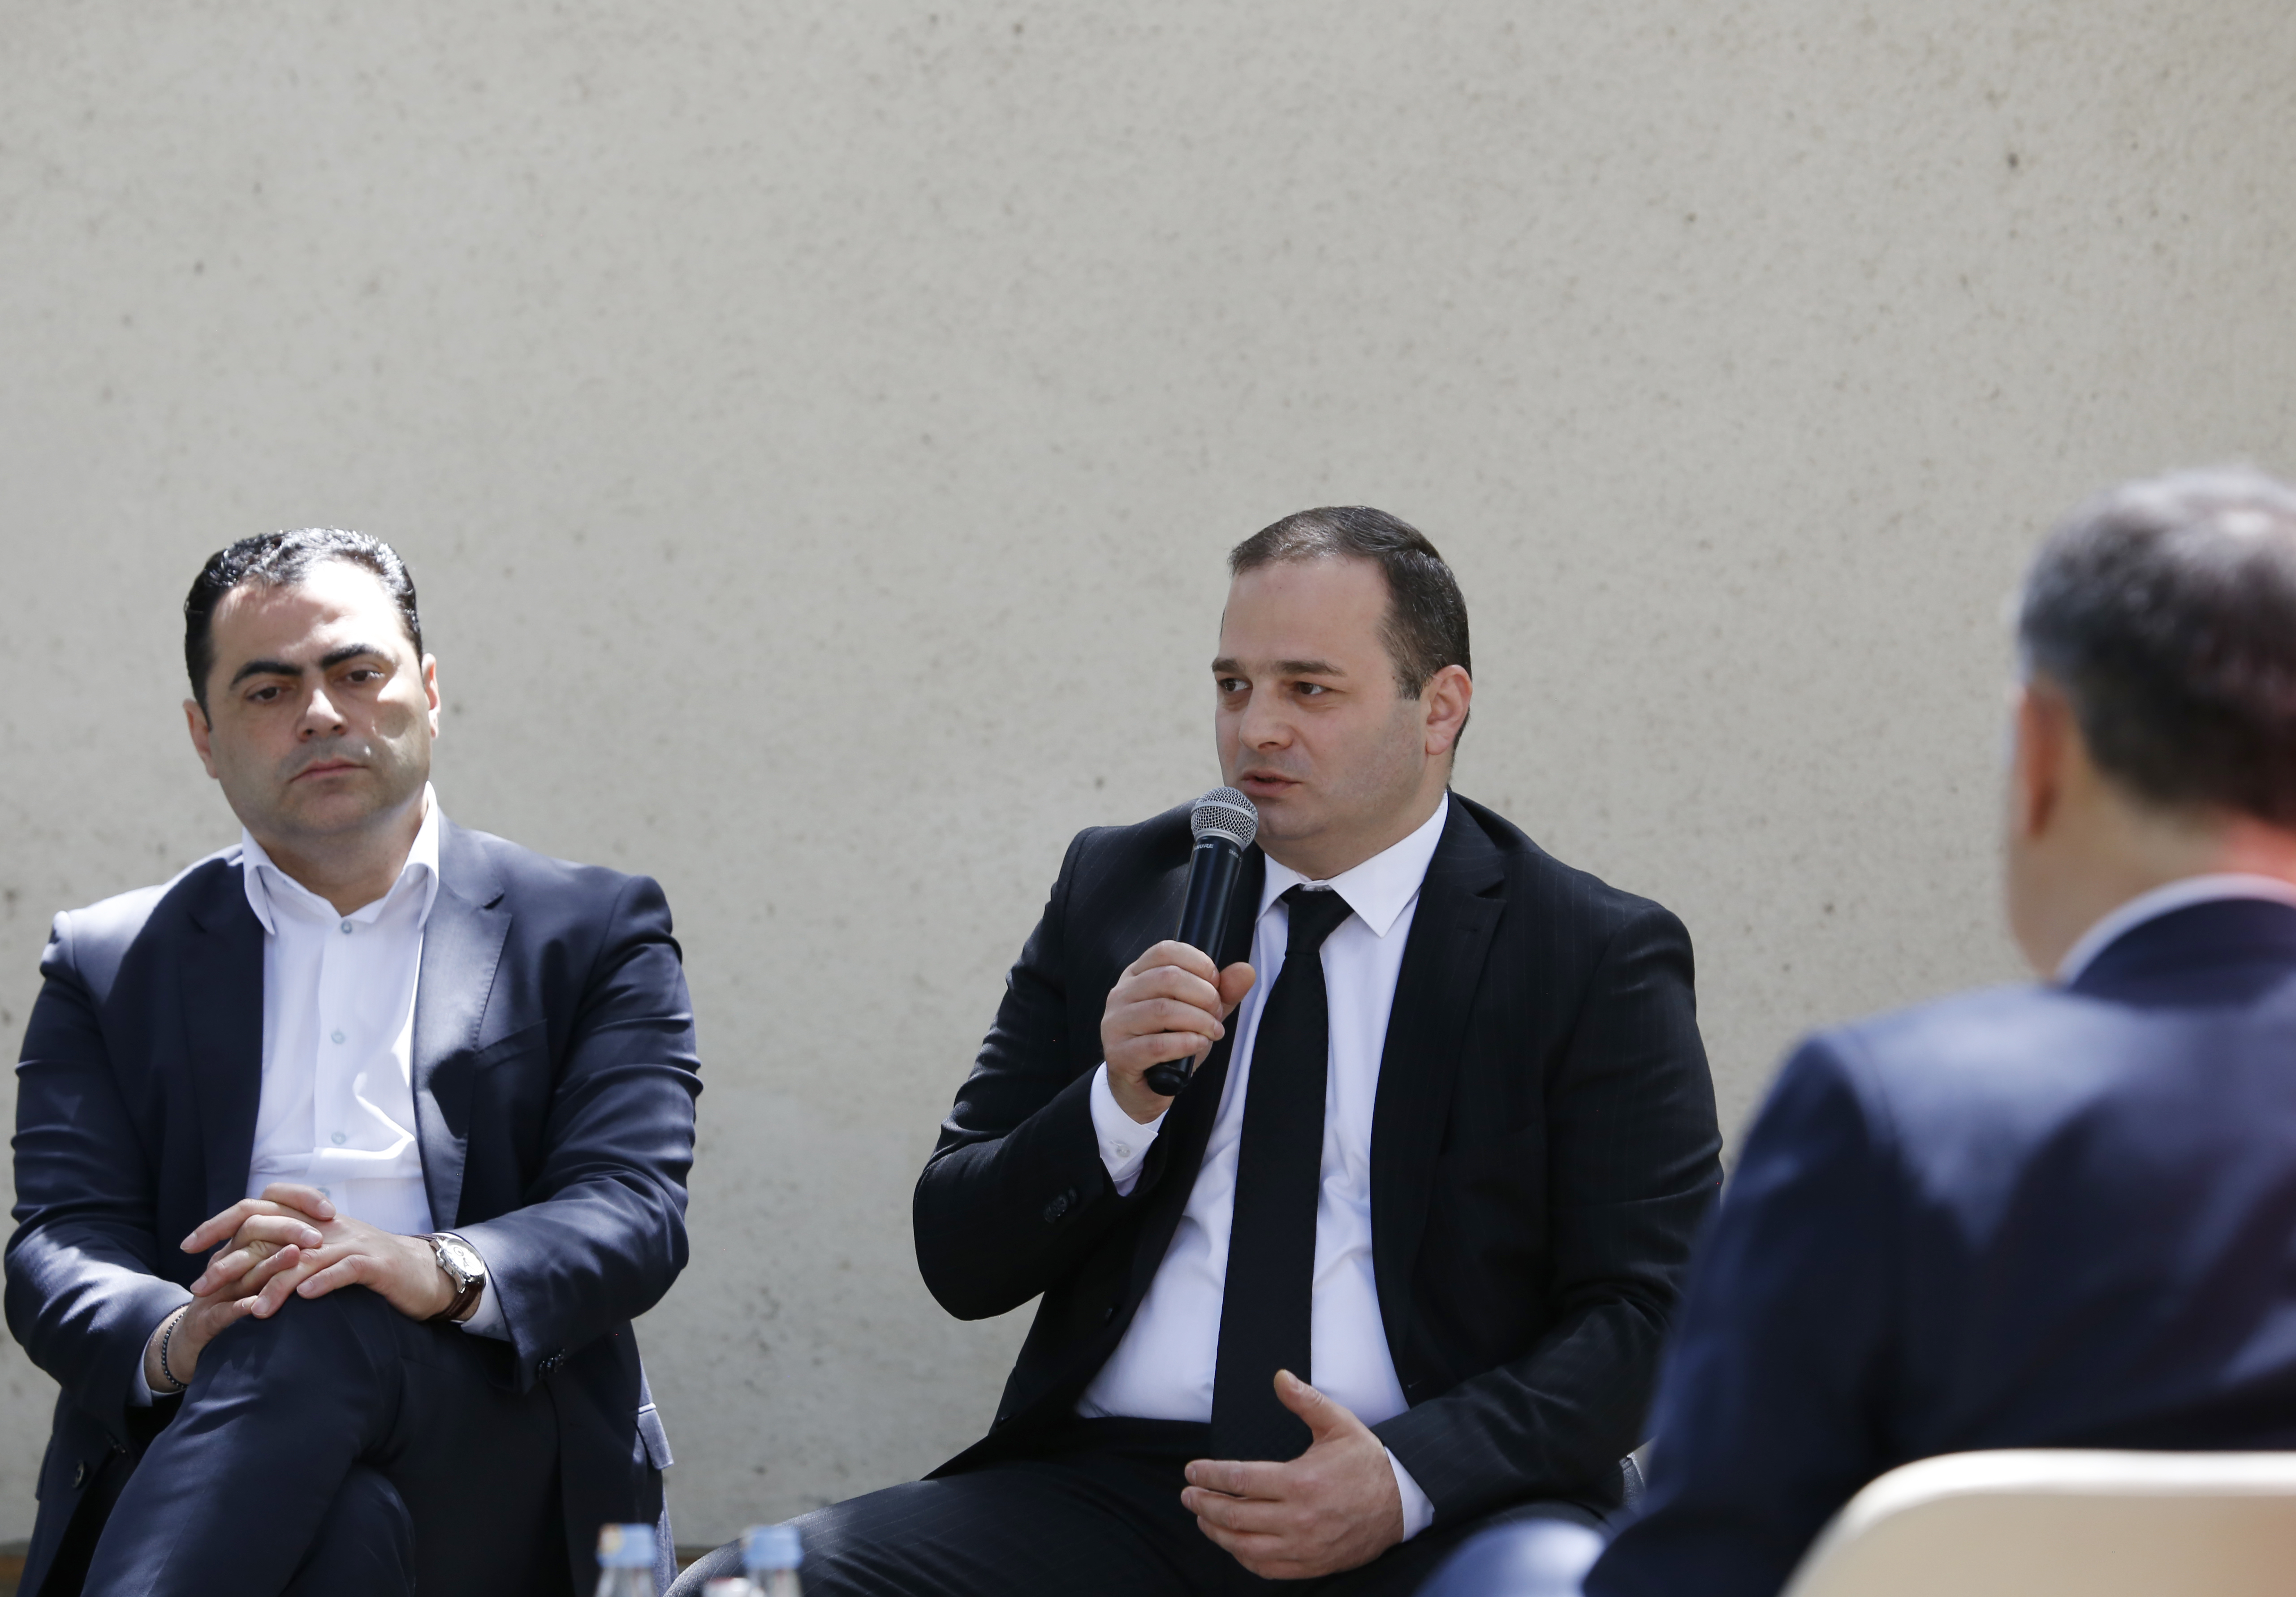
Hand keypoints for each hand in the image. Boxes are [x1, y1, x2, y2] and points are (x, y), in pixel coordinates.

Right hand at [140, 1203, 326, 1389]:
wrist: (199, 1339)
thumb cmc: (247, 1298)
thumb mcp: (272, 1270)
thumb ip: (297, 1249)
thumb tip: (337, 1228)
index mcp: (245, 1241)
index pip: (269, 1206)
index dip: (299, 1202)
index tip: (330, 1211)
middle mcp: (228, 1256)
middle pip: (253, 1229)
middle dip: (287, 1229)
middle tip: (318, 1237)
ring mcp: (214, 1286)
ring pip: (239, 1265)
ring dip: (268, 1262)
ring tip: (295, 1256)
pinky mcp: (204, 1318)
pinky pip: (221, 1310)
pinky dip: (239, 1307)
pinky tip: (256, 1306)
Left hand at [183, 1182, 455, 1326]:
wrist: (425, 1272)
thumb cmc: (370, 1268)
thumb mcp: (326, 1253)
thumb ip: (288, 1252)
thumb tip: (239, 1262)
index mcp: (312, 1219)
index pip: (259, 1207)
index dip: (221, 1223)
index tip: (190, 1248)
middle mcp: (328, 1225)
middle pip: (272, 1232)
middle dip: (234, 1261)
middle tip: (204, 1288)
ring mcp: (352, 1242)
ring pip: (304, 1256)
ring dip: (274, 1283)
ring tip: (251, 1310)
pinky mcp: (375, 1263)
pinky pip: (345, 1270)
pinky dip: (323, 1282)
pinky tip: (304, 1298)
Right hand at [1100, 940, 1254, 1122]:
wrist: (1140, 1089)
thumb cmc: (1168, 1045)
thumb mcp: (1198, 1014)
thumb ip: (1222, 993)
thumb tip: (1245, 971)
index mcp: (1137, 976)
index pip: (1165, 951)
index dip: (1199, 963)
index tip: (1216, 983)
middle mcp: (1121, 995)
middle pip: (1168, 978)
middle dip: (1204, 996)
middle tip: (1216, 1015)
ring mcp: (1116, 1024)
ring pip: (1163, 1010)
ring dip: (1199, 1021)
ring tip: (1213, 1032)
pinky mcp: (1119, 1054)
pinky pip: (1158, 1044)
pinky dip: (1187, 1043)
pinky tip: (1198, 1045)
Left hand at [1181, 1372, 1405, 1579]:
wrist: (1401, 1502)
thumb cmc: (1366, 1462)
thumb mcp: (1339, 1423)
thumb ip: (1305, 1401)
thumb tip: (1279, 1377)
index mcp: (1301, 1481)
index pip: (1240, 1481)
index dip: (1210, 1476)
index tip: (1191, 1472)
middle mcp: (1299, 1518)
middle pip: (1235, 1516)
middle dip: (1204, 1504)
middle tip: (1188, 1495)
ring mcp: (1304, 1546)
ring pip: (1245, 1545)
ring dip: (1217, 1532)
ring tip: (1202, 1517)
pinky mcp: (1311, 1564)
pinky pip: (1266, 1567)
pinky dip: (1243, 1556)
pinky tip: (1232, 1543)